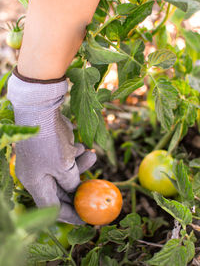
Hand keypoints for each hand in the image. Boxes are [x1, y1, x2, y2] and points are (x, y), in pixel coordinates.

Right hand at [7, 69, 95, 224]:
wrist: (41, 108)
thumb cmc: (49, 141)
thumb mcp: (63, 167)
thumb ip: (71, 183)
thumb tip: (76, 191)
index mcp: (36, 183)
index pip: (52, 207)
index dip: (70, 214)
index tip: (86, 218)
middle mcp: (38, 173)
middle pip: (62, 188)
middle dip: (80, 185)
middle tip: (96, 187)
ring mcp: (44, 159)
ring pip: (66, 170)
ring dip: (81, 166)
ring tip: (91, 157)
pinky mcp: (51, 147)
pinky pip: (66, 157)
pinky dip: (75, 154)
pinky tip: (80, 146)